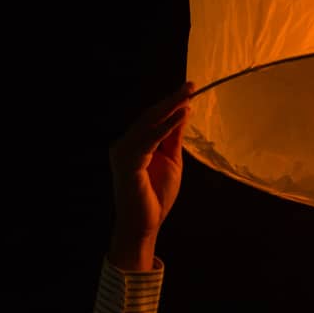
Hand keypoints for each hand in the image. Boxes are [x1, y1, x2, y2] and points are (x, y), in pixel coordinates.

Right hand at [107, 80, 194, 260]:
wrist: (144, 226)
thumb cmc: (156, 196)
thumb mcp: (171, 160)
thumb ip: (173, 137)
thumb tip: (183, 111)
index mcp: (133, 144)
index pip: (152, 118)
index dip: (170, 103)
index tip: (188, 89)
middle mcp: (124, 145)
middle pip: (150, 116)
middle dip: (171, 100)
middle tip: (190, 86)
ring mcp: (123, 153)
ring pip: (149, 124)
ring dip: (170, 109)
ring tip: (188, 97)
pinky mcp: (128, 162)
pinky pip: (150, 139)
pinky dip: (166, 126)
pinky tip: (181, 115)